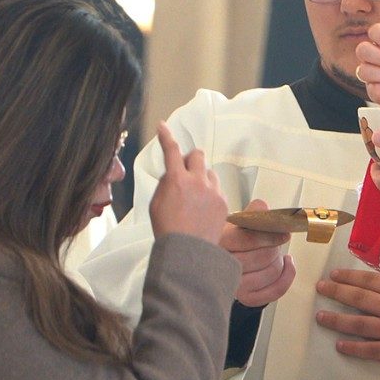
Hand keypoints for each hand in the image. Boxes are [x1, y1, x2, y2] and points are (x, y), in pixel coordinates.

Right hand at [149, 123, 227, 243]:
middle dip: (190, 159)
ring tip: (193, 199)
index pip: (171, 151)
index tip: (163, 127)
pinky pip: (217, 189)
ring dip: (201, 178)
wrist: (188, 252)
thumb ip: (166, 183)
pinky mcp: (223, 201)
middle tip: (184, 172)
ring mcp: (213, 191)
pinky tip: (202, 209)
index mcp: (176, 180)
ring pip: (209, 172)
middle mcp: (197, 181)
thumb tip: (173, 173)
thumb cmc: (167, 229)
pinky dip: (210, 193)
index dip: (166, 137)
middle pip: (197, 154)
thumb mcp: (156, 204)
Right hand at [220, 199, 297, 306]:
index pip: (246, 239)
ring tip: (275, 254)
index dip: (269, 235)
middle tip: (276, 241)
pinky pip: (274, 291)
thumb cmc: (233, 242)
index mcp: (219, 243)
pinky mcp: (245, 298)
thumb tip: (261, 208)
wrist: (224, 262)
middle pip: (263, 256)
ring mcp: (234, 285)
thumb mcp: (237, 223)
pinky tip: (285, 266)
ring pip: (271, 273)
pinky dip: (286, 278)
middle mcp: (223, 266)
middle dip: (275, 247)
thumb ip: (251, 213)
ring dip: (280, 261)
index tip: (283, 233)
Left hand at [315, 269, 379, 368]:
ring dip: (337, 320)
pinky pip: (371, 349)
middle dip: (337, 292)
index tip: (334, 274)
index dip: (350, 276)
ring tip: (321, 317)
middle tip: (320, 288)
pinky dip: (353, 347)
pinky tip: (340, 345)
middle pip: (359, 298)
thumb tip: (377, 284)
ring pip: (359, 323)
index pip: (370, 280)